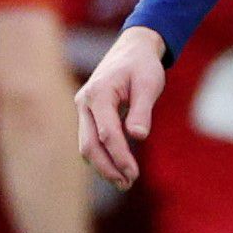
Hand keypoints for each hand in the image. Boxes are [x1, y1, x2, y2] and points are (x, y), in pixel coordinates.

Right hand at [75, 24, 169, 185]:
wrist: (132, 48)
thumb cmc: (142, 65)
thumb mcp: (149, 84)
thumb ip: (142, 110)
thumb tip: (138, 136)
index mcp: (99, 92)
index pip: (107, 133)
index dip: (120, 156)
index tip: (134, 173)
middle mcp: (85, 101)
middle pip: (89, 144)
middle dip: (107, 167)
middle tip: (127, 184)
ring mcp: (83, 108)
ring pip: (86, 145)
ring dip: (103, 165)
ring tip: (124, 181)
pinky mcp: (88, 114)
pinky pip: (90, 139)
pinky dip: (102, 155)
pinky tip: (118, 167)